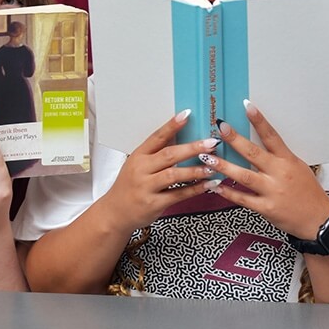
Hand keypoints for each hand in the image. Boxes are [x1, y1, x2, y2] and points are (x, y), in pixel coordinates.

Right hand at [99, 110, 218, 231]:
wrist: (115, 213)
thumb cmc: (130, 186)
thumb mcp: (138, 165)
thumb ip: (157, 153)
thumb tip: (180, 135)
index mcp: (138, 156)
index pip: (156, 137)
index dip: (171, 126)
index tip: (187, 115)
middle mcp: (141, 170)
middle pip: (169, 155)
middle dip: (192, 148)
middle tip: (211, 143)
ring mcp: (146, 187)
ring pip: (174, 175)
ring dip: (196, 170)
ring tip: (214, 166)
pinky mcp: (153, 204)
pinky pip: (178, 195)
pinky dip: (195, 189)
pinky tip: (208, 184)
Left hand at [199, 101, 328, 239]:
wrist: (318, 220)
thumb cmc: (308, 192)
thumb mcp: (298, 168)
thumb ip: (279, 157)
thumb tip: (259, 142)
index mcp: (288, 160)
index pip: (272, 136)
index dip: (259, 121)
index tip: (247, 106)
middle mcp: (279, 174)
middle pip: (254, 153)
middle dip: (235, 140)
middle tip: (220, 128)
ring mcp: (272, 191)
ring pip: (244, 176)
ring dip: (224, 166)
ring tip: (208, 158)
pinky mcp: (266, 208)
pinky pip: (243, 199)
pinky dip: (228, 192)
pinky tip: (216, 186)